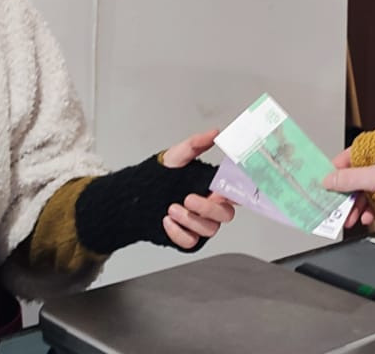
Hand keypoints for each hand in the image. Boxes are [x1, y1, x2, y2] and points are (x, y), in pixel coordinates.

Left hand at [159, 128, 235, 249]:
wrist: (135, 197)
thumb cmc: (159, 176)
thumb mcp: (177, 156)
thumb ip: (196, 144)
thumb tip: (215, 132)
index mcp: (213, 188)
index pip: (236, 193)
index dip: (238, 194)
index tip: (226, 190)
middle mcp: (210, 207)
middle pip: (226, 215)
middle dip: (208, 208)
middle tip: (188, 198)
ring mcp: (199, 224)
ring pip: (209, 229)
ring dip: (190, 219)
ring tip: (171, 208)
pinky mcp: (187, 237)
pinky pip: (191, 242)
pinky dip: (178, 232)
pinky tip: (167, 221)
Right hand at [322, 148, 374, 227]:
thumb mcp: (369, 177)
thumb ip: (347, 179)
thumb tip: (327, 180)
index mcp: (374, 148)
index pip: (347, 159)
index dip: (335, 173)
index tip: (325, 185)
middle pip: (355, 180)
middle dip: (345, 198)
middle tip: (335, 208)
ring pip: (365, 193)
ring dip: (356, 208)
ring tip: (349, 220)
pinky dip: (370, 211)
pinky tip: (366, 218)